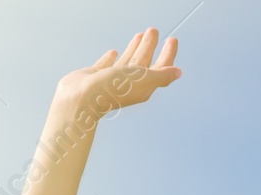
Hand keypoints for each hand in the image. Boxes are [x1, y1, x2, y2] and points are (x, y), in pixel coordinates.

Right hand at [56, 27, 180, 117]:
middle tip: (154, 31)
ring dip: (135, 48)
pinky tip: (114, 52)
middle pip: (144, 61)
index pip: (161, 67)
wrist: (83, 98)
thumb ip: (162, 75)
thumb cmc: (113, 90)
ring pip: (127, 61)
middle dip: (150, 46)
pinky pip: (106, 65)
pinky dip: (111, 58)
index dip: (168, 54)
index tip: (172, 40)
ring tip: (140, 35)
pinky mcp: (96, 77)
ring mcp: (112, 80)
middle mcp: (129, 83)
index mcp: (144, 85)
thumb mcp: (144, 79)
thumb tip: (178, 73)